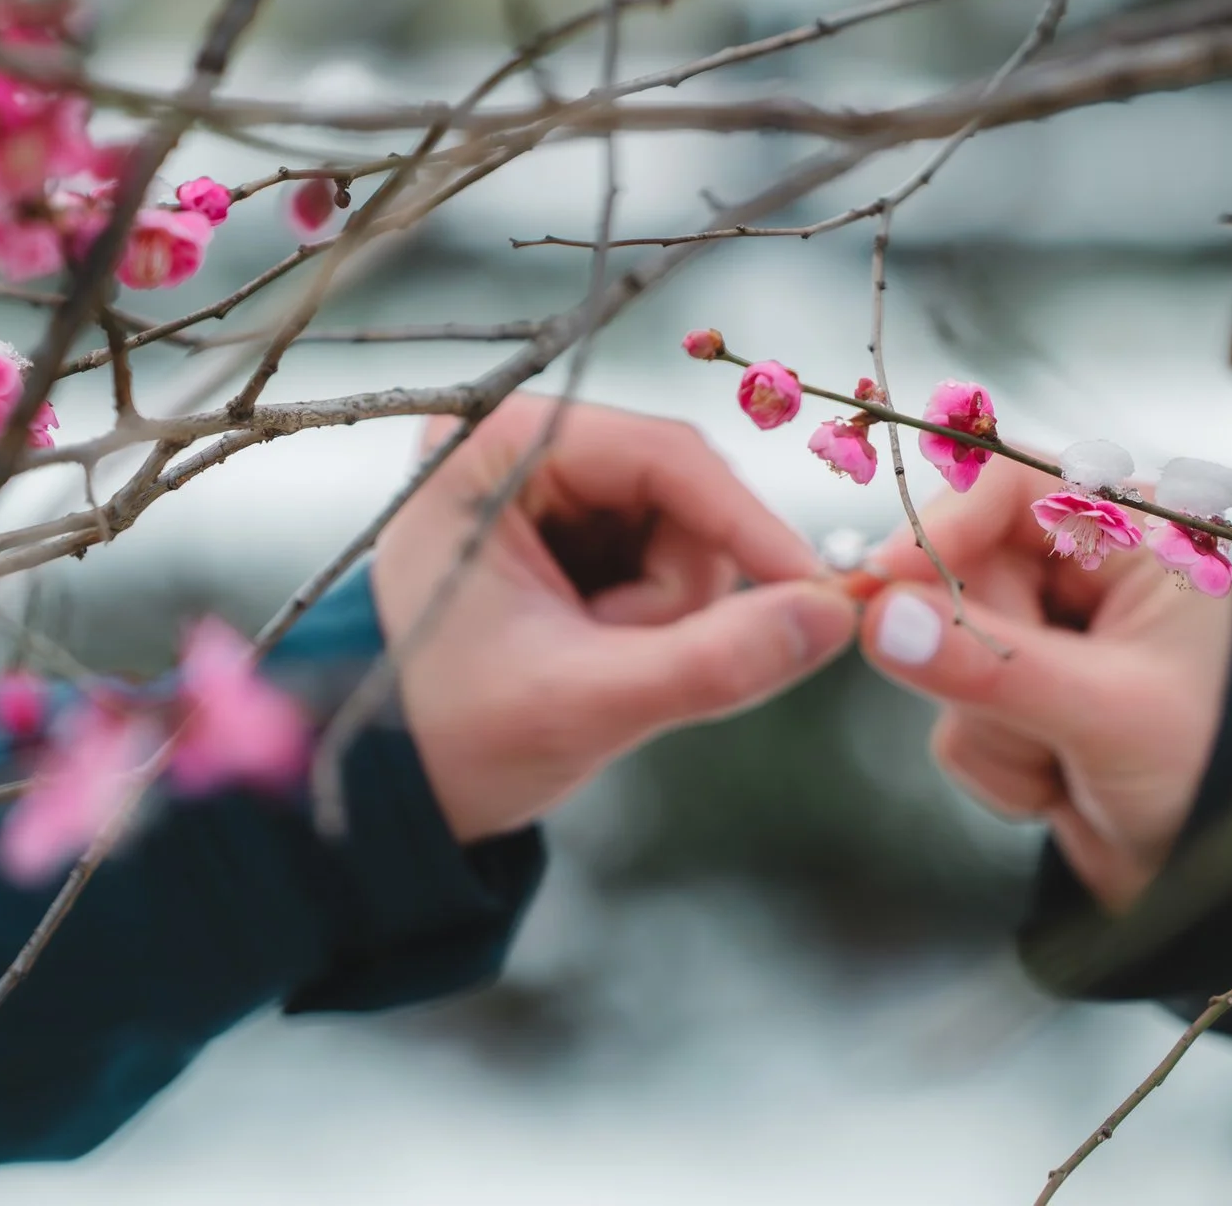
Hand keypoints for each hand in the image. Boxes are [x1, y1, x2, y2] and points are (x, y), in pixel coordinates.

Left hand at [373, 396, 858, 843]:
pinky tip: (598, 651)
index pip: (663, 455)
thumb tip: (834, 615)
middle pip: (684, 494)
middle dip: (677, 592)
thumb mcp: (587, 704)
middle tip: (619, 657)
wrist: (397, 789)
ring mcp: (550, 483)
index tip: (817, 591)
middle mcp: (522, 441)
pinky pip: (671, 559)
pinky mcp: (574, 528)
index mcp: (493, 446)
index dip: (748, 524)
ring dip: (667, 613)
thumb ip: (713, 663)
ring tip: (591, 661)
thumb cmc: (453, 738)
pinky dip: (657, 618)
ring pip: (689, 532)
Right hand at [858, 455, 1231, 910]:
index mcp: (1138, 535)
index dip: (938, 528)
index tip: (886, 587)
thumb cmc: (1215, 777)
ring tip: (1070, 760)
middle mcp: (1089, 570)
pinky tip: (1058, 784)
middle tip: (1043, 717)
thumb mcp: (1109, 715)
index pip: (1007, 485)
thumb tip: (883, 618)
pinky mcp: (1019, 698)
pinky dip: (997, 760)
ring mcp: (1049, 636)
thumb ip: (993, 665)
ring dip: (996, 724)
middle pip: (962, 571)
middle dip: (988, 660)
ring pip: (945, 650)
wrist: (1228, 887)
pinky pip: (952, 713)